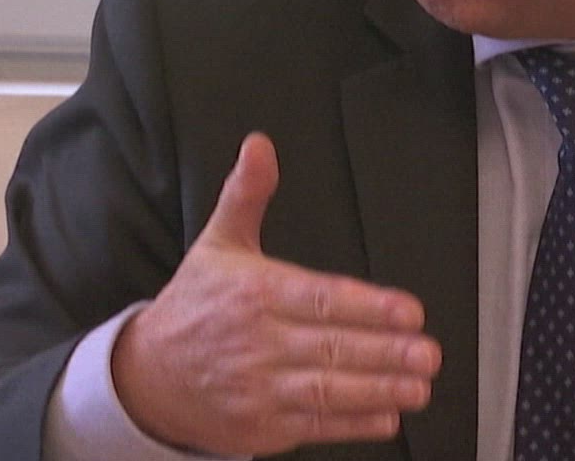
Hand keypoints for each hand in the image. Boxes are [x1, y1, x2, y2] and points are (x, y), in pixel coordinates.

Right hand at [112, 132, 440, 454]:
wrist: (147, 378)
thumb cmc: (194, 307)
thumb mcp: (218, 243)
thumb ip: (248, 194)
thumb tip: (259, 146)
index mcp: (256, 294)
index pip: (321, 298)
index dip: (368, 306)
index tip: (408, 310)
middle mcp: (259, 343)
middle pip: (332, 348)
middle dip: (385, 352)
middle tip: (427, 352)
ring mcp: (260, 389)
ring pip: (328, 391)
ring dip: (379, 390)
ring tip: (419, 386)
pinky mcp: (261, 427)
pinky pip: (314, 426)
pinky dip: (352, 425)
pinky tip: (387, 417)